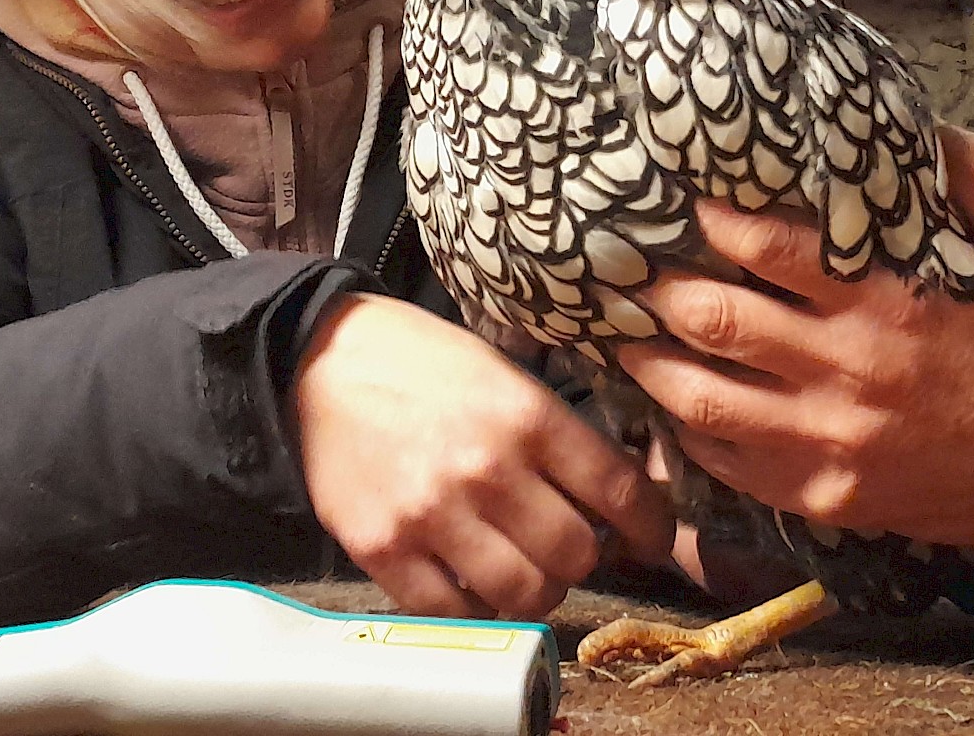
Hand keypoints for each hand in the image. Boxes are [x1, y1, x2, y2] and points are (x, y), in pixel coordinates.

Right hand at [291, 293, 673, 618]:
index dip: (652, 527)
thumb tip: (619, 496)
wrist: (319, 360)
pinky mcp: (382, 548)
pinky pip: (452, 612)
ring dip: (535, 589)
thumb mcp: (505, 374)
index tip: (653, 539)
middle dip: (586, 558)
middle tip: (571, 547)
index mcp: (528, 416)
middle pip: (577, 554)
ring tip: (523, 569)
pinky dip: (472, 606)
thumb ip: (558, 435)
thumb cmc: (421, 362)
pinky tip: (470, 579)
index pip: (620, 492)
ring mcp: (433, 514)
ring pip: (524, 594)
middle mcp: (488, 469)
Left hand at [618, 127, 973, 557]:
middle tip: (630, 271)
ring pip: (703, 400)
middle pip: (715, 322)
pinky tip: (673, 414)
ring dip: (652, 366)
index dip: (713, 220)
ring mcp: (826, 440)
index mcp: (885, 303)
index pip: (767, 249)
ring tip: (623, 340)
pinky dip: (691, 438)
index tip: (685, 204)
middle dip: (660, 292)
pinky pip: (731, 467)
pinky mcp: (823, 494)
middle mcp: (842, 370)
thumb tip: (923, 125)